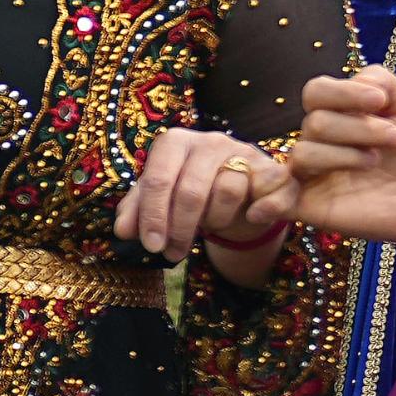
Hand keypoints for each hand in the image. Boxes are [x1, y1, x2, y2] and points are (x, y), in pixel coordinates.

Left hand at [114, 127, 299, 259]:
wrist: (239, 192)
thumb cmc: (191, 194)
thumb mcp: (160, 200)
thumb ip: (137, 211)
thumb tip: (122, 230)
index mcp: (175, 143)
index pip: (158, 179)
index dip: (153, 216)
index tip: (152, 246)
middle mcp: (209, 141)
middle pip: (191, 190)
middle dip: (180, 229)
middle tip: (173, 254)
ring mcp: (243, 152)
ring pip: (228, 191)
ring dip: (216, 219)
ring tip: (209, 225)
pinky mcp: (272, 169)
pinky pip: (270, 189)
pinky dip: (264, 206)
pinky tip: (253, 217)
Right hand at [287, 67, 395, 245]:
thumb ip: (380, 80)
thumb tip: (353, 80)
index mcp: (335, 114)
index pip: (315, 92)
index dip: (344, 93)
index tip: (380, 102)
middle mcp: (318, 141)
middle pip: (315, 123)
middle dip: (359, 127)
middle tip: (393, 138)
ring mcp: (310, 174)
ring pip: (304, 154)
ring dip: (345, 155)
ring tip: (375, 162)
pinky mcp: (308, 206)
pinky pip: (275, 201)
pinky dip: (269, 201)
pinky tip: (271, 206)